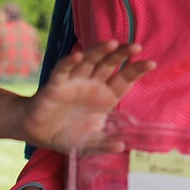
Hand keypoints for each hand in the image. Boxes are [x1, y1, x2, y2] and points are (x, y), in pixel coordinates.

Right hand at [20, 41, 153, 154]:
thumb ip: (104, 144)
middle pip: (109, 64)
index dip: (136, 71)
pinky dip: (70, 62)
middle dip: (122, 54)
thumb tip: (122, 147)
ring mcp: (74, 82)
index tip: (152, 64)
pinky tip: (78, 55)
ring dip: (99, 51)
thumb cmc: (67, 134)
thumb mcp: (89, 143)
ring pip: (89, 61)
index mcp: (105, 97)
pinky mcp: (56, 85)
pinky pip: (63, 70)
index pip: (124, 79)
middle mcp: (92, 85)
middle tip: (136, 46)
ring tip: (112, 43)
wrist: (38, 133)